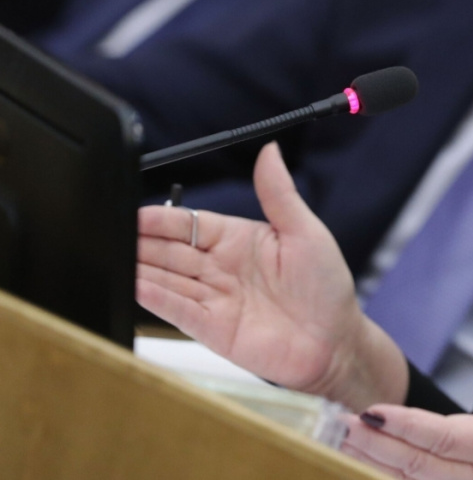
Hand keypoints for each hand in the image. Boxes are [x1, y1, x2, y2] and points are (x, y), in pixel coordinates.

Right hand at [136, 142, 403, 406]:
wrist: (335, 342)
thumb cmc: (326, 287)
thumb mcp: (305, 231)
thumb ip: (279, 193)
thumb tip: (270, 151)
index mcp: (239, 239)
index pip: (192, 224)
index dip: (164, 219)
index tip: (137, 212)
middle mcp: (221, 267)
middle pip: (172, 250)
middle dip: (143, 242)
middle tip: (115, 232)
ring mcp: (213, 298)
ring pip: (168, 278)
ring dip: (142, 268)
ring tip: (116, 256)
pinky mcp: (211, 328)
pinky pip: (177, 309)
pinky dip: (155, 298)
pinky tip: (135, 285)